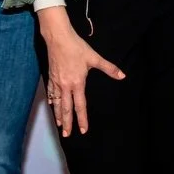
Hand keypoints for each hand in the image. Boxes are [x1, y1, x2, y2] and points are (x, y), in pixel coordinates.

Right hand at [39, 9, 124, 137]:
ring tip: (59, 125)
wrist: (58, 38)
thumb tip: (122, 76)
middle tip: (66, 135)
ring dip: (58, 114)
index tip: (82, 130)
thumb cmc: (77, 48)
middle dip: (67, 122)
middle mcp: (66, 86)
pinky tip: (52, 105)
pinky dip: (52, 101)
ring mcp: (57, 82)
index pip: (80, 105)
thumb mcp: (94, 58)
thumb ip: (109, 68)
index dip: (82, 119)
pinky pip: (51, 93)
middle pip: (66, 108)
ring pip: (57, 103)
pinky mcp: (51, 77)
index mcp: (77, 83)